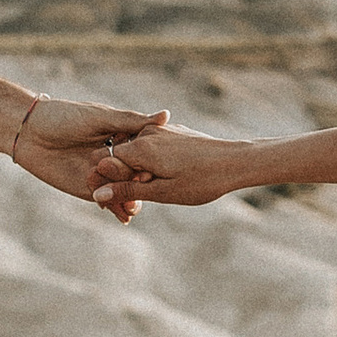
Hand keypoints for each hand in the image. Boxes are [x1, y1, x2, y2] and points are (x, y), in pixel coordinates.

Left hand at [11, 99, 166, 204]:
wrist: (29, 133)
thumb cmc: (64, 117)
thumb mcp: (101, 117)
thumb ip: (132, 121)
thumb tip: (167, 116)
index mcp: (121, 137)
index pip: (144, 152)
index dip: (152, 161)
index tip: (156, 168)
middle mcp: (114, 157)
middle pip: (135, 174)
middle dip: (142, 184)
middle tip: (148, 191)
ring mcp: (101, 175)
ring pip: (122, 189)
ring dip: (131, 199)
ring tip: (135, 207)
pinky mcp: (87, 189)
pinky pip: (106, 200)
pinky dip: (116, 209)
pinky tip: (123, 216)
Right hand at [89, 124, 243, 210]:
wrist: (237, 161)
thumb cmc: (202, 180)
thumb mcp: (163, 192)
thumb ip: (128, 191)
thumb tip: (98, 194)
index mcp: (141, 148)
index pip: (104, 161)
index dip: (104, 182)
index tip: (108, 202)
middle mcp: (148, 134)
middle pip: (120, 157)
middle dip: (122, 179)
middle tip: (133, 205)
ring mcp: (162, 131)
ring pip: (137, 153)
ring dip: (138, 173)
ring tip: (158, 191)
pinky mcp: (174, 133)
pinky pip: (153, 149)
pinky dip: (153, 165)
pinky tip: (168, 179)